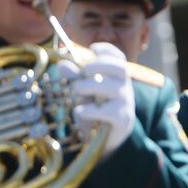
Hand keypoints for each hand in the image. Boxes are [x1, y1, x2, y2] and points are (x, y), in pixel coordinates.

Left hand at [71, 42, 133, 157]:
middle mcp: (124, 88)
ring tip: (76, 90)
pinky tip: (80, 111)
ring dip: (90, 86)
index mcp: (116, 78)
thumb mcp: (85, 93)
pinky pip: (109, 111)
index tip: (92, 49)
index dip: (107, 50)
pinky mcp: (122, 120)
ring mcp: (125, 103)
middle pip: (120, 68)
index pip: (119, 58)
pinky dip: (90, 109)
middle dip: (99, 65)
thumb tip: (62, 64)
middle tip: (83, 72)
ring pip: (114, 88)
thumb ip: (75, 78)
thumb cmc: (96, 111)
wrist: (108, 139)